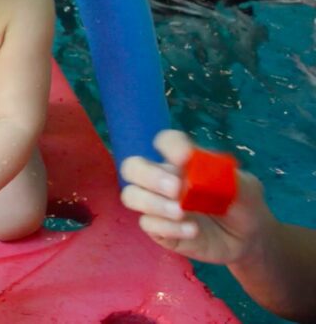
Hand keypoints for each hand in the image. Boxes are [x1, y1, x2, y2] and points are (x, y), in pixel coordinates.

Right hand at [120, 129, 272, 265]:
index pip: (165, 142)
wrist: (250, 240)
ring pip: (131, 196)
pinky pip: (148, 224)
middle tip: (175, 189)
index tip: (185, 157)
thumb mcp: (244, 186)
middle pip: (132, 167)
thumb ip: (222, 174)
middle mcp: (163, 180)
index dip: (169, 146)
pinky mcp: (160, 230)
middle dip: (148, 175)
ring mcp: (158, 205)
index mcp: (183, 162)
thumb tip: (194, 165)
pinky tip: (193, 231)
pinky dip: (168, 227)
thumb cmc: (244, 205)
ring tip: (181, 213)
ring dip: (153, 203)